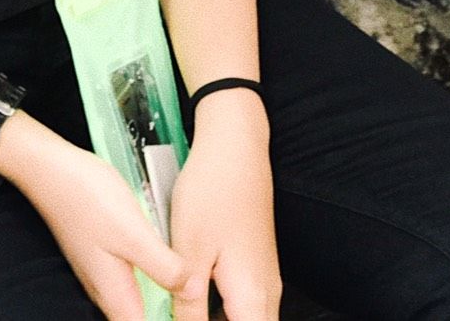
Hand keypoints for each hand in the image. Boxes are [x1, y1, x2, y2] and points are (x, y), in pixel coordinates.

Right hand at [0, 116, 191, 319]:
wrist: (50, 167)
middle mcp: (106, 289)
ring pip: (136, 296)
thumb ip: (164, 267)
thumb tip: (193, 292)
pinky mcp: (102, 250)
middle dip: (163, 309)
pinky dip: (150, 269)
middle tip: (190, 292)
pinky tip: (161, 249)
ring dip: (159, 290)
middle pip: (139, 316)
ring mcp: (101, 269)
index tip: (186, 310)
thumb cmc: (87, 197)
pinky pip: (131, 274)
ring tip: (183, 275)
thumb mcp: (134, 233)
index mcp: (115, 295)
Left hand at [168, 92, 279, 320]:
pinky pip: (244, 305)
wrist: (235, 146)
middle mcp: (266, 294)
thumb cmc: (212, 192)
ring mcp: (263, 278)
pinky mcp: (255, 264)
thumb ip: (187, 306)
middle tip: (183, 316)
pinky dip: (223, 312)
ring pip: (247, 320)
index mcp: (252, 298)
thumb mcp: (189, 252)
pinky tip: (195, 302)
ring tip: (185, 310)